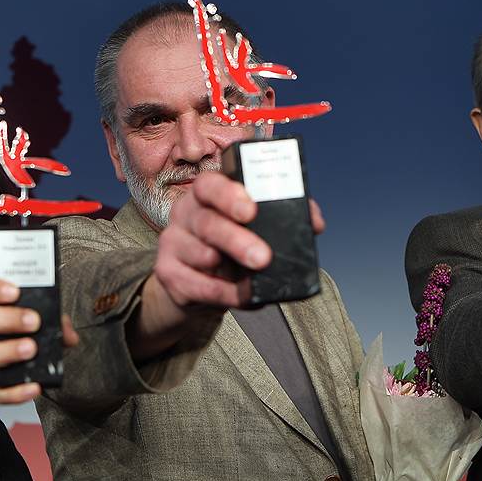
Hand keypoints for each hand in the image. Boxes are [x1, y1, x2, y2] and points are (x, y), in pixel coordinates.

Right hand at [0, 276, 78, 402]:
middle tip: (33, 321)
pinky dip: (13, 392)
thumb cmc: (0, 339)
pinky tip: (33, 387)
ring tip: (31, 349)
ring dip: (6, 351)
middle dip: (5, 319)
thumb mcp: (17, 322)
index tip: (15, 291)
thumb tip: (69, 334)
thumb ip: (46, 321)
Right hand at [132, 171, 323, 359]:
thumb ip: (284, 216)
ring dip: (228, 269)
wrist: (198, 282)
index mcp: (206, 194)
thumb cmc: (231, 246)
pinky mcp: (167, 273)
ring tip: (253, 277)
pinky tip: (242, 296)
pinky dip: (223, 294)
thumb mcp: (255, 226)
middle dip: (236, 240)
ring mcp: (172, 242)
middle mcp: (185, 213)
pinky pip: (195, 285)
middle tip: (263, 257)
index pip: (210, 184)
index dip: (229, 195)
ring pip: (200, 254)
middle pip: (206, 222)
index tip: (251, 210)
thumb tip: (314, 223)